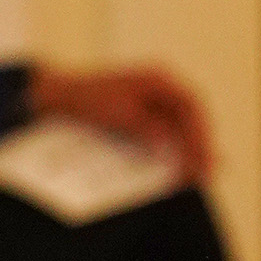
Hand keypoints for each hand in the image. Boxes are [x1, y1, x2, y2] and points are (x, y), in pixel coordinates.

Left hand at [28, 62, 212, 182]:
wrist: (57, 98)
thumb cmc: (86, 98)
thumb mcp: (117, 111)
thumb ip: (146, 127)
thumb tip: (169, 145)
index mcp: (159, 80)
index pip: (191, 106)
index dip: (199, 133)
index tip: (200, 157)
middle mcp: (162, 93)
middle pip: (190, 122)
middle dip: (199, 149)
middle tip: (203, 176)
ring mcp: (154, 108)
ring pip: (181, 133)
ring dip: (190, 155)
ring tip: (199, 180)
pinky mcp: (145, 124)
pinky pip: (166, 141)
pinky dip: (175, 156)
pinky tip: (183, 174)